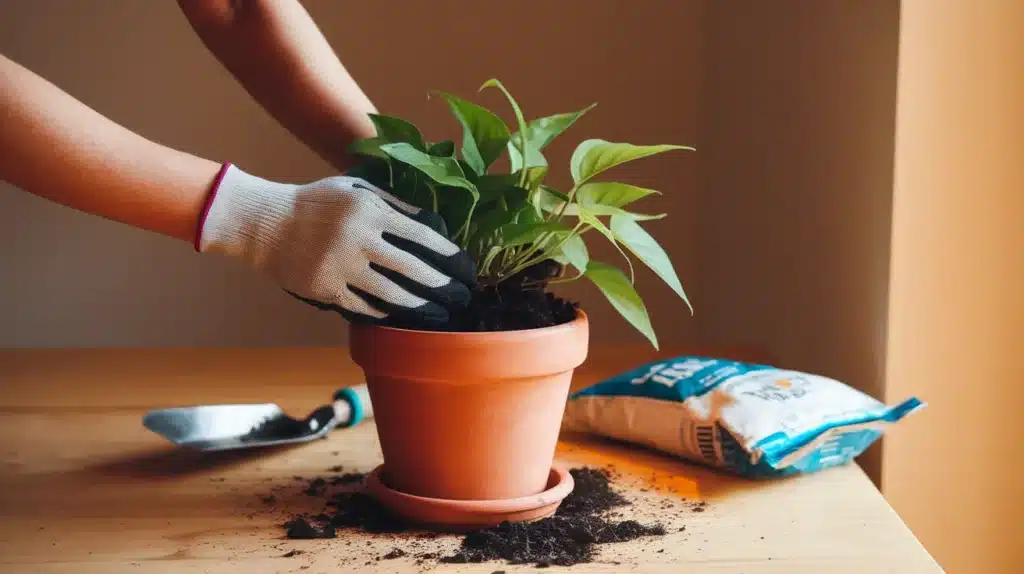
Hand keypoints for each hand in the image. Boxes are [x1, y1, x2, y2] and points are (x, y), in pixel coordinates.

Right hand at [196, 164, 476, 327]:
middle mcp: (357, 240)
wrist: (264, 223)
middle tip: (464, 295)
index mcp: (369, 212)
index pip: (421, 235)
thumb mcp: (355, 190)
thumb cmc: (316, 202)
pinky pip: (365, 307)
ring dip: (422, 307)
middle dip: (444, 286)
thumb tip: (435, 224)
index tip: (466, 266)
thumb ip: (394, 204)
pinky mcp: (326, 290)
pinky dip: (388, 312)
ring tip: (442, 313)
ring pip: (392, 295)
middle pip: (412, 269)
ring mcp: (340, 268)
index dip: (448, 254)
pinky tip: (404, 315)